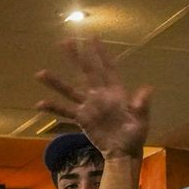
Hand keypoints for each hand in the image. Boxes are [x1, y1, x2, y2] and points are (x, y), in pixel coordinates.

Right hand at [36, 38, 151, 158]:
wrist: (124, 151)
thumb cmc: (135, 135)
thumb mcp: (141, 121)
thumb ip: (141, 105)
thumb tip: (148, 89)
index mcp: (115, 92)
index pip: (108, 69)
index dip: (101, 54)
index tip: (93, 38)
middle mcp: (100, 95)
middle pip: (86, 72)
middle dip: (77, 57)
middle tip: (66, 41)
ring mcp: (89, 106)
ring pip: (70, 90)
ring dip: (56, 82)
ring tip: (41, 73)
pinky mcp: (81, 118)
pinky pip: (65, 111)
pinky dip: (53, 107)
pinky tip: (39, 104)